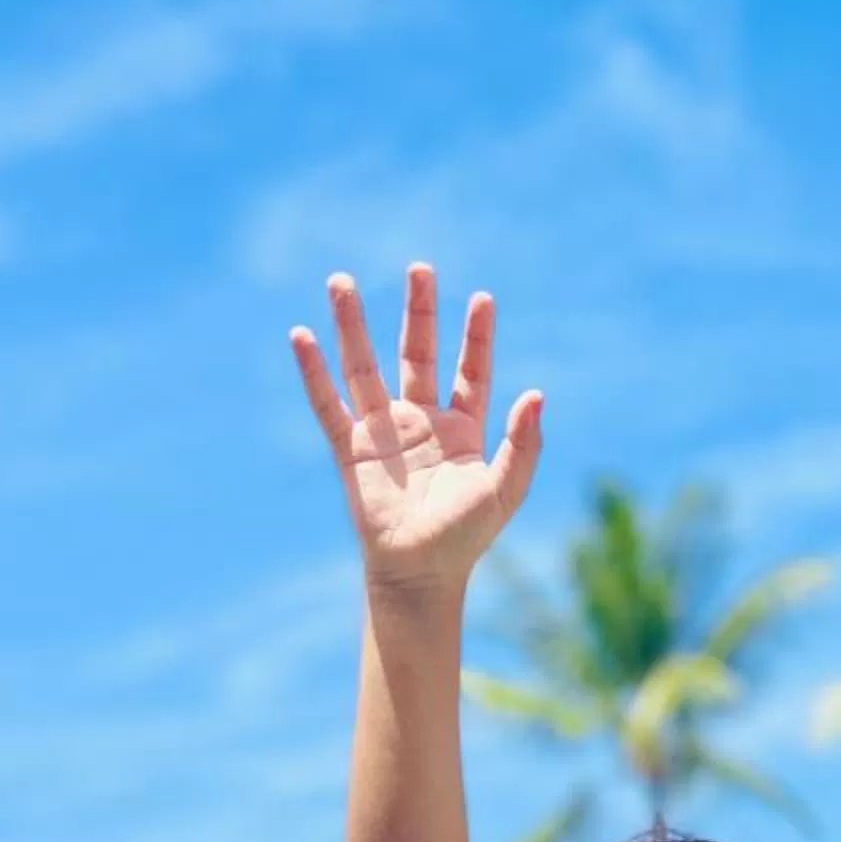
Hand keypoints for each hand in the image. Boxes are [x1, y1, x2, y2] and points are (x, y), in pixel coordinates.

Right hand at [290, 263, 542, 592]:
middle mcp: (421, 421)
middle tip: (419, 268)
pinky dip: (313, 371)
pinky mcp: (350, 448)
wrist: (421, 573)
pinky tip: (302, 336)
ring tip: (341, 281)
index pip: (471, 370)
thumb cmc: (466, 536)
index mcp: (463, 428)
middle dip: (419, 313)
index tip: (482, 298)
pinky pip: (328, 403)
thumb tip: (538, 393)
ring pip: (364, 367)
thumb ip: (524, 443)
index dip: (476, 336)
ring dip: (353, 326)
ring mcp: (383, 432)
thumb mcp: (505, 488)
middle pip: (418, 354)